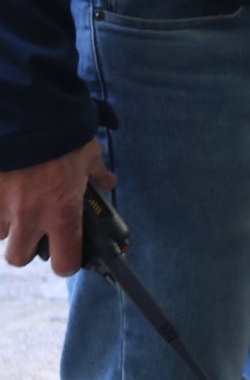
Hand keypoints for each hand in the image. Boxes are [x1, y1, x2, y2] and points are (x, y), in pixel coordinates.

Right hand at [1, 139, 113, 276]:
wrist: (27, 116)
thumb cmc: (63, 136)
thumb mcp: (88, 154)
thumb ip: (97, 174)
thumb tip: (109, 181)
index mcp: (62, 213)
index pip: (64, 263)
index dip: (66, 263)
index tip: (68, 255)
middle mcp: (30, 218)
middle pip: (19, 258)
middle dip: (28, 248)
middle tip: (37, 230)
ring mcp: (2, 208)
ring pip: (0, 236)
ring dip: (9, 227)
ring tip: (18, 205)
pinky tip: (5, 193)